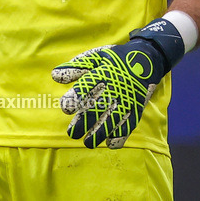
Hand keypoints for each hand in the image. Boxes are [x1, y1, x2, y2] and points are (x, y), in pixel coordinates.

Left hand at [51, 18, 184, 148]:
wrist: (145, 59)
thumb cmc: (114, 59)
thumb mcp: (95, 57)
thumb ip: (75, 67)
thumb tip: (54, 76)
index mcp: (103, 72)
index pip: (88, 86)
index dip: (76, 97)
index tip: (66, 108)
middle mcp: (116, 86)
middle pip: (100, 106)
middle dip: (85, 122)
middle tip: (72, 133)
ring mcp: (128, 98)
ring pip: (114, 118)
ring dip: (101, 132)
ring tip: (88, 143)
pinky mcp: (137, 107)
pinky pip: (130, 123)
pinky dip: (121, 134)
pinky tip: (110, 143)